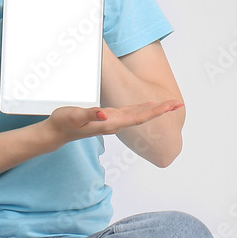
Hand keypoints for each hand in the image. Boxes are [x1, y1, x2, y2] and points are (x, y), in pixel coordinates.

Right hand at [44, 99, 184, 146]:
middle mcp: (115, 123)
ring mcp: (113, 121)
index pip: (139, 117)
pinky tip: (148, 106)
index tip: (171, 106)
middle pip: (143, 116)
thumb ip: (89, 114)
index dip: (156, 111)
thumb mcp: (74, 116)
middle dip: (161, 110)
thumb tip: (105, 112)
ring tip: (169, 105)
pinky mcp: (109, 118)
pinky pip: (131, 114)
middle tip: (178, 104)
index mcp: (111, 122)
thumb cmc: (64, 123)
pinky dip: (143, 109)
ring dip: (154, 110)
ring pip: (138, 115)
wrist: (58, 133)